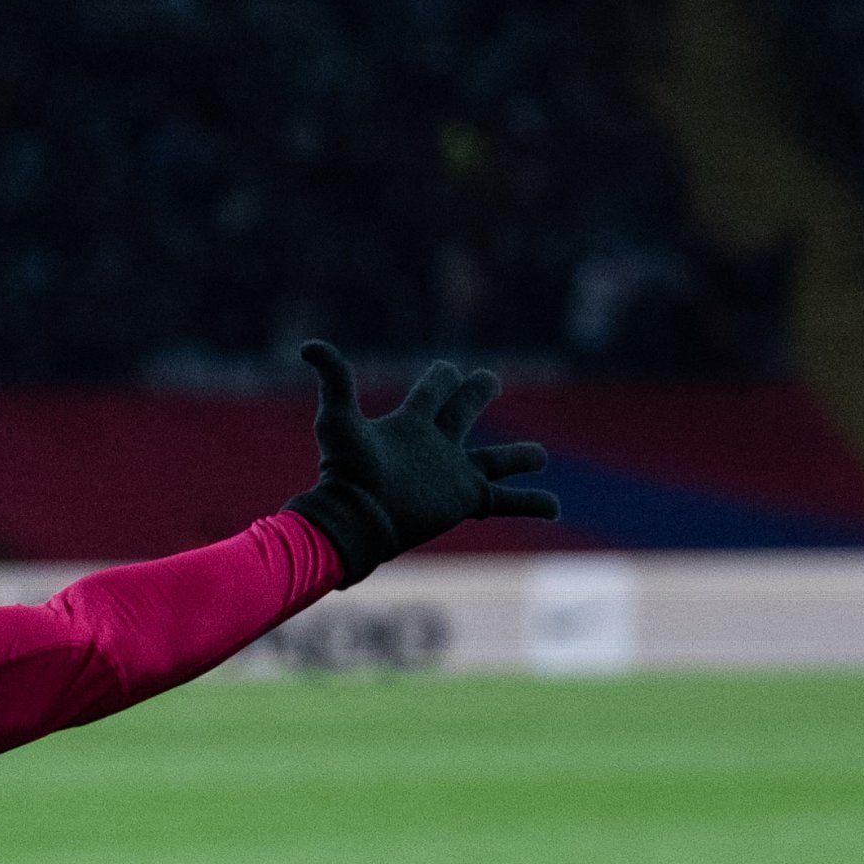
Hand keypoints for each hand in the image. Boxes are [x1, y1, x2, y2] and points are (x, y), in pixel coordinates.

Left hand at [282, 342, 558, 580]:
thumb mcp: (337, 420)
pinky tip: (555, 508)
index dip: (442, 377)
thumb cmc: (347, 471)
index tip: (449, 369)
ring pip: (495, 460)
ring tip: (540, 454)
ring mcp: (453, 474)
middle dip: (477, 394)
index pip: (433, 391)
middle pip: (464, 412)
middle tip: (489, 379)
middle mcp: (436, 446)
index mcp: (411, 424)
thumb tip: (308, 345)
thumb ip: (334, 379)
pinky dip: (532, 503)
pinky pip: (507, 501)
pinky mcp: (466, 500)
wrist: (358, 519)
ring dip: (518, 457)